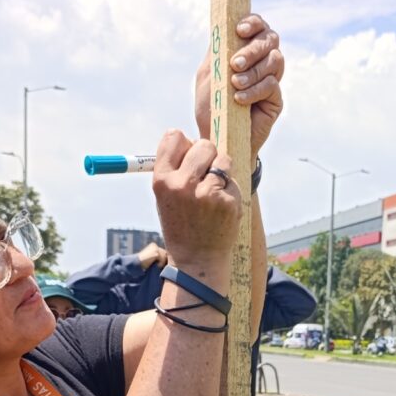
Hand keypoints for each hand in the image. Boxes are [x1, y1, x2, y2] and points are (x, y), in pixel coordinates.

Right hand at [148, 130, 242, 272]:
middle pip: (203, 144)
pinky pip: (234, 180)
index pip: (174, 136)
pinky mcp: (228, 201)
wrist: (197, 259)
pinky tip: (221, 205)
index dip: (184, 144)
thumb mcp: (165, 195)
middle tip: (205, 173)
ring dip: (221, 169)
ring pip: (223, 159)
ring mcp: (207, 193)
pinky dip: (230, 189)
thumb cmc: (180, 223)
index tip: (187, 156)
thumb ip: (174, 167)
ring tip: (213, 190)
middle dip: (207, 154)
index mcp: (162, 180)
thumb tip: (191, 139)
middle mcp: (183, 184)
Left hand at [193, 11, 283, 153]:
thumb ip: (217, 51)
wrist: (216, 137)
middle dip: (252, 49)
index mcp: (244, 49)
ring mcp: (271, 78)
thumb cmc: (210, 104)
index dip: (253, 22)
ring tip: (235, 84)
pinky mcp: (276, 99)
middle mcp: (261, 61)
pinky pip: (272, 86)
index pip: (258, 26)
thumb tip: (223, 26)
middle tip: (234, 64)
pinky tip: (239, 99)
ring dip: (253, 71)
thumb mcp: (209, 74)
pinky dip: (254, 90)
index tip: (239, 30)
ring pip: (275, 60)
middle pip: (270, 39)